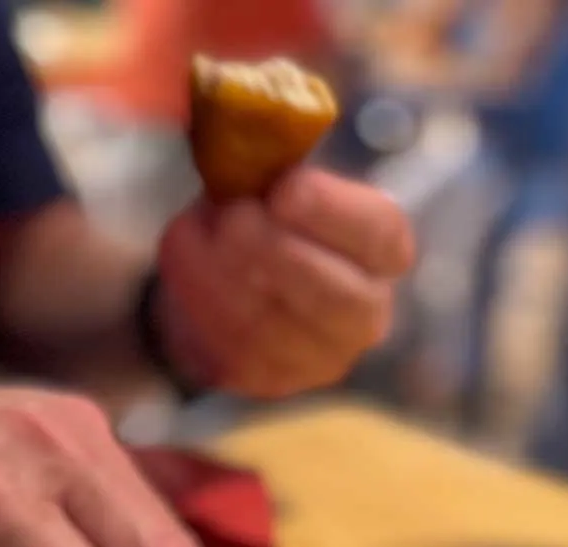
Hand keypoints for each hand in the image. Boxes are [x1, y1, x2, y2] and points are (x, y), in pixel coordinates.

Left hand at [155, 169, 414, 398]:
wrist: (216, 284)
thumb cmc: (255, 217)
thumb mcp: (266, 180)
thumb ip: (269, 166)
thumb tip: (245, 144)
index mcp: (379, 251)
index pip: (381, 235)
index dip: (334, 213)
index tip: (285, 189)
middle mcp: (364, 313)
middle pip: (337, 296)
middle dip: (278, 254)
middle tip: (233, 221)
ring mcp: (322, 357)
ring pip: (279, 327)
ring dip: (227, 277)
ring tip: (193, 235)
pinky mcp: (275, 381)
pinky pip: (238, 349)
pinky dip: (203, 304)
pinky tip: (186, 267)